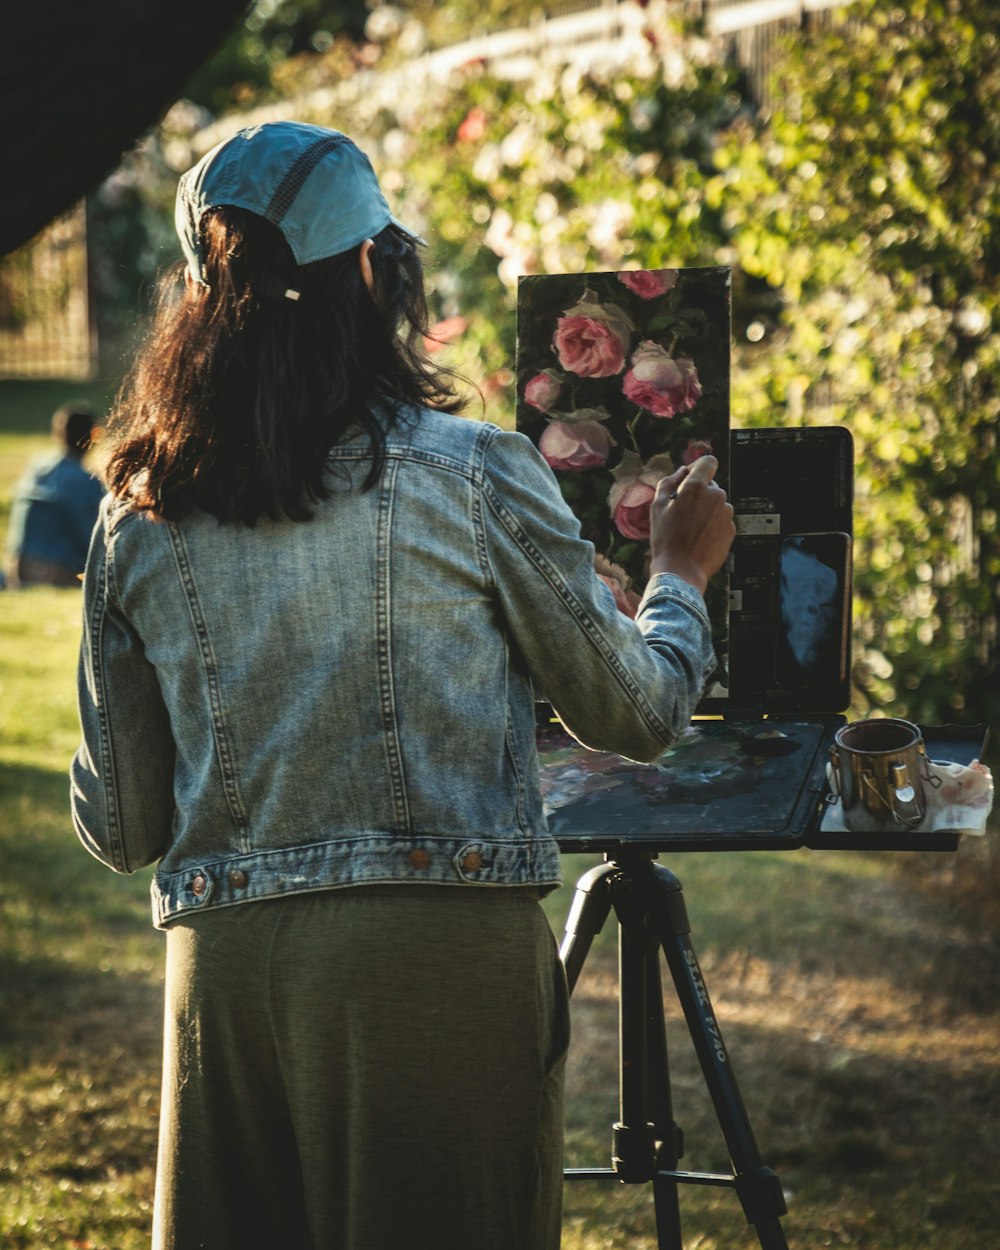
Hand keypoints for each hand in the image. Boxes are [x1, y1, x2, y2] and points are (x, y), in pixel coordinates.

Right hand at [648, 456, 734, 595]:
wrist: (681, 570)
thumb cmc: (666, 539)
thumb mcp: (657, 506)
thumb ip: (670, 481)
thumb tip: (683, 471)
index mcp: (696, 487)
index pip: (708, 462)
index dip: (698, 467)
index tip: (690, 477)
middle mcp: (716, 496)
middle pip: (710, 485)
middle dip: (698, 494)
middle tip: (682, 513)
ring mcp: (726, 513)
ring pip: (717, 503)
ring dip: (706, 510)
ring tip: (690, 529)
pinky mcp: (731, 529)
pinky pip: (722, 520)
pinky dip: (712, 525)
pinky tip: (699, 538)